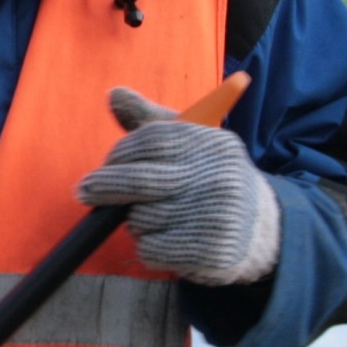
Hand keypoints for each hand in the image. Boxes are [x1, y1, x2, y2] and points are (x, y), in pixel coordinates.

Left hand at [75, 87, 281, 286]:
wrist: (262, 228)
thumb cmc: (210, 177)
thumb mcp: (190, 143)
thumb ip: (150, 121)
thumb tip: (113, 94)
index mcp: (213, 145)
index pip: (153, 142)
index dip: (121, 154)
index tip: (105, 164)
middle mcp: (218, 178)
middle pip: (142, 181)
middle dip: (105, 186)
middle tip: (83, 191)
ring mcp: (216, 217)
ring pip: (142, 219)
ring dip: (135, 220)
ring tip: (155, 216)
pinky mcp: (211, 252)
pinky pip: (152, 250)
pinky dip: (147, 247)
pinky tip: (165, 239)